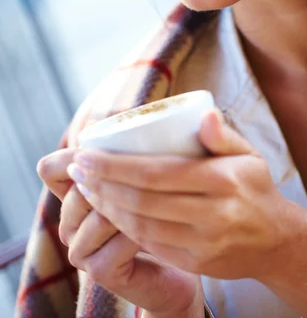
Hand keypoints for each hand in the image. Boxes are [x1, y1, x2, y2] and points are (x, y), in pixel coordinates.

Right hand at [38, 146, 204, 315]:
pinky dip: (139, 236)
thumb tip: (127, 111)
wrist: (181, 253)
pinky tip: (163, 229)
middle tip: (156, 176)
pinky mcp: (99, 270)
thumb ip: (135, 144)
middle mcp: (70, 220)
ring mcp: (81, 248)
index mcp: (74, 191)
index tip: (108, 148)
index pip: (51, 168)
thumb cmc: (164, 203)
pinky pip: (115, 246)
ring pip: (99, 215)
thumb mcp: (148, 169)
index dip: (75, 156)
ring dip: (131, 206)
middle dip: (115, 179)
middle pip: (80, 189)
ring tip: (164, 199)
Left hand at [66, 109, 292, 281]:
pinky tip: (107, 211)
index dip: (116, 165)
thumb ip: (223, 134)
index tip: (88, 153)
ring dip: (107, 207)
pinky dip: (123, 227)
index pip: (159, 172)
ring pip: (142, 225)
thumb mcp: (249, 155)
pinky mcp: (197, 264)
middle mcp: (215, 214)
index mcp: (225, 181)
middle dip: (103, 184)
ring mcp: (205, 243)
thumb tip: (204, 114)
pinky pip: (151, 245)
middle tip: (79, 168)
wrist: (277, 241)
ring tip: (86, 188)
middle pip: (144, 200)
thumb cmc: (254, 188)